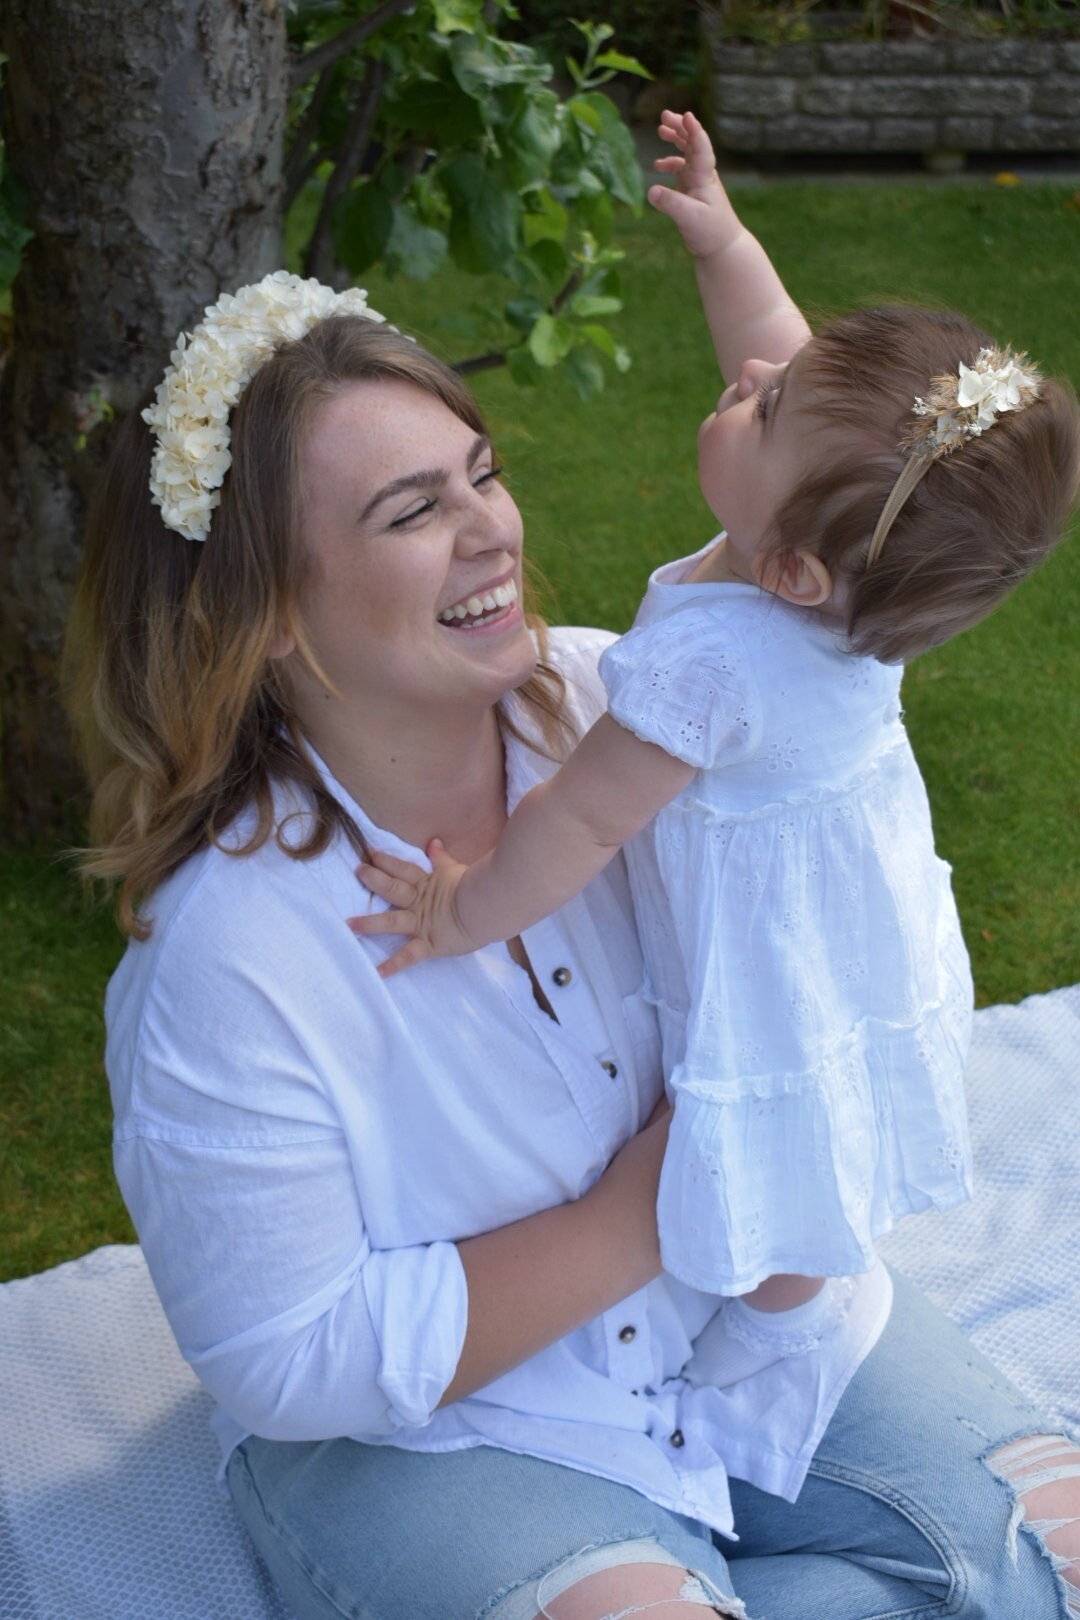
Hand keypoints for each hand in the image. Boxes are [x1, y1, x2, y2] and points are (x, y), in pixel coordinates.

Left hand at [348, 839, 478, 977]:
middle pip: (393, 888)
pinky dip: (395, 965)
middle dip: (374, 879)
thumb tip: (434, 842)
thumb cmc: (479, 887)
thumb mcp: (457, 870)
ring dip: (370, 923)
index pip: (404, 870)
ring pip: (392, 921)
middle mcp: (420, 903)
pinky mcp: (429, 944)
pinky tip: (379, 972)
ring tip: (350, 924)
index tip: (371, 853)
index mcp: (428, 884)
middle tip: (358, 870)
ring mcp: (422, 924)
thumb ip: (442, 859)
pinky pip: (409, 956)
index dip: (388, 861)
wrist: (489, 906)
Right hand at [647, 109, 737, 259]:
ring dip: (676, 139)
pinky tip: (657, 165)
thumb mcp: (689, 218)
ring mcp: (697, 180)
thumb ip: (671, 203)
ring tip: (662, 129)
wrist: (722, 246)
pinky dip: (670, 163)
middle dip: (680, 128)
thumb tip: (651, 191)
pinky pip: (680, 169)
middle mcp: (702, 174)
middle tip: (664, 115)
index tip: (687, 116)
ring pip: (687, 153)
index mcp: (704, 177)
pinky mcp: (691, 190)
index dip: (694, 130)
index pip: (701, 148)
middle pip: (692, 143)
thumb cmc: (710, 232)